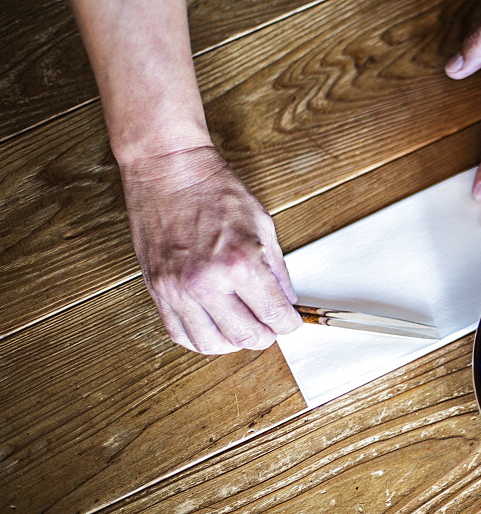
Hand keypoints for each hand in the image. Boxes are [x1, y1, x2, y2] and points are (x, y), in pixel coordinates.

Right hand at [120, 146, 301, 353]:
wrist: (168, 170)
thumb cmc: (214, 190)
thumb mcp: (263, 225)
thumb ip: (277, 270)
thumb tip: (286, 302)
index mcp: (240, 263)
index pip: (274, 315)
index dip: (289, 324)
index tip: (291, 322)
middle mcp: (207, 282)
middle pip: (245, 336)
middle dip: (265, 335)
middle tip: (270, 326)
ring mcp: (178, 289)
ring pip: (211, 344)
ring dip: (234, 342)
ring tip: (243, 327)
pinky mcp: (157, 290)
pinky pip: (179, 333)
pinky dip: (201, 339)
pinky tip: (214, 327)